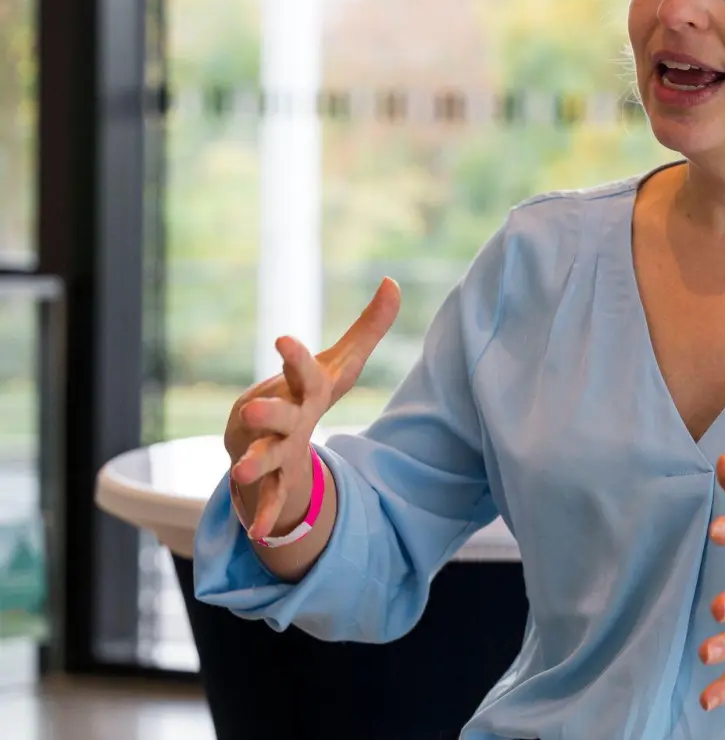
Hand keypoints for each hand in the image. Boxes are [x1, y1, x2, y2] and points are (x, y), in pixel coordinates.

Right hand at [225, 278, 400, 540]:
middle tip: (253, 408)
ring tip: (242, 473)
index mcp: (303, 388)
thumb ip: (370, 325)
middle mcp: (282, 417)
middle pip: (276, 415)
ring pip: (264, 456)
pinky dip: (266, 512)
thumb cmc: (309, 393)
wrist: (265, 434)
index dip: (295, 356)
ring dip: (255, 464)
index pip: (301, 370)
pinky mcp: (272, 478)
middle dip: (266, 413)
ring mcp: (272, 448)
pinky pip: (271, 497)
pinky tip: (261, 533)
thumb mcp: (343, 362)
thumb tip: (393, 282)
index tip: (283, 340)